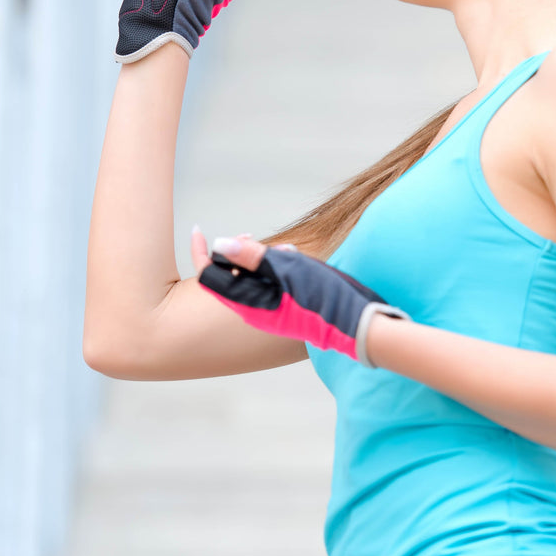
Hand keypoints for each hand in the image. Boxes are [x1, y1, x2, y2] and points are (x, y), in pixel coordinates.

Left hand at [190, 226, 410, 368]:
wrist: (358, 325)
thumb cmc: (323, 297)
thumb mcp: (288, 268)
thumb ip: (252, 256)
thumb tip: (219, 243)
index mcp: (248, 303)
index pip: (210, 276)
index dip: (201, 252)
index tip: (198, 230)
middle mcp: (254, 311)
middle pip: (229, 277)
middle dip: (236, 252)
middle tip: (250, 234)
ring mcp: (270, 313)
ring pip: (251, 280)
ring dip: (261, 259)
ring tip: (286, 249)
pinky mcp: (286, 311)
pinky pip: (269, 287)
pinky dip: (276, 270)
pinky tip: (295, 260)